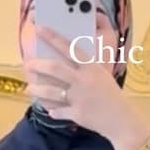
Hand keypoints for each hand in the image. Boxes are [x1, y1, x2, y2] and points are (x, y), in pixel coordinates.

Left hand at [24, 26, 149, 149]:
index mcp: (91, 67)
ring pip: (52, 92)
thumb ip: (85, 68)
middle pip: (55, 69)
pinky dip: (53, 112)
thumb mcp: (102, 75)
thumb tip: (66, 60)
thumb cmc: (112, 95)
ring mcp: (79, 98)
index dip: (53, 37)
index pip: (69, 48)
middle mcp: (83, 80)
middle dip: (38, 65)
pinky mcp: (77, 115)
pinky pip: (59, 112)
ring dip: (38, 90)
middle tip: (28, 64)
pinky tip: (49, 111)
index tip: (40, 29)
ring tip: (29, 88)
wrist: (122, 120)